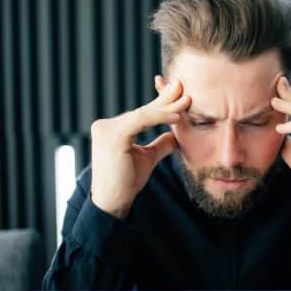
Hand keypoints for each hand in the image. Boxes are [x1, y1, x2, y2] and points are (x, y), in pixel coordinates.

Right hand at [90, 77, 190, 218]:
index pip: (141, 114)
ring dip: (167, 107)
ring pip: (143, 114)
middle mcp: (104, 126)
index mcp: (110, 129)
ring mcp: (106, 129)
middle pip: (142, 111)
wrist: (113, 203)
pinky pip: (141, 121)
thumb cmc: (126, 182)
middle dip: (166, 100)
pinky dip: (160, 117)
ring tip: (186, 100)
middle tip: (184, 87)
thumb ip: (159, 145)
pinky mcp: (112, 135)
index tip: (180, 96)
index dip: (161, 105)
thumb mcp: (147, 158)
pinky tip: (177, 117)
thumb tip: (175, 135)